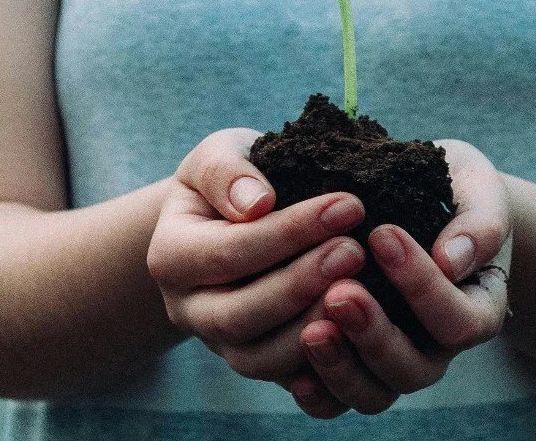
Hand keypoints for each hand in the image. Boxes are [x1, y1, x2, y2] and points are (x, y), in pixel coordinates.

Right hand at [146, 128, 367, 388]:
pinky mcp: (256, 363)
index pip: (230, 251)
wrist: (228, 219)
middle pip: (240, 315)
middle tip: (356, 251)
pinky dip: (323, 366)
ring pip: (260, 359)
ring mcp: (220, 344)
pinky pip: (286, 381)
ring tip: (363, 290)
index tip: (348, 205)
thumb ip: (226, 172)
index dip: (290, 232)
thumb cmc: (231, 180)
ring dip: (314, 327)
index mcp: (171, 256)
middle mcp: (188, 309)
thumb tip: (257, 202)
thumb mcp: (218, 156)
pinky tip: (361, 334)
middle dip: (302, 284)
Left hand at [289, 139, 512, 416]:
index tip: (383, 234)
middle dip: (374, 334)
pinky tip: (293, 371)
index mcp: (477, 309)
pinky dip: (317, 391)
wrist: (425, 200)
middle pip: (412, 369)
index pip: (457, 320)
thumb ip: (479, 222)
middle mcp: (437, 347)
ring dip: (341, 366)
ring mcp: (394, 362)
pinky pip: (336, 401)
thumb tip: (452, 259)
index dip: (422, 286)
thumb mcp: (478, 190)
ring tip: (311, 329)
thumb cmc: (456, 190)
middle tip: (340, 291)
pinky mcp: (354, 365)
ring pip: (373, 393)